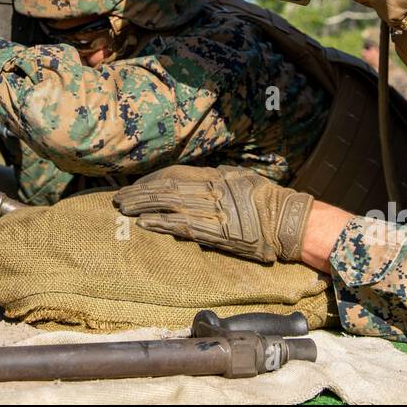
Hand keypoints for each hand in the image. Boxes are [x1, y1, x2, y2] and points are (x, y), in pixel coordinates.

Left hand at [113, 165, 313, 263]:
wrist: (287, 222)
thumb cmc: (268, 199)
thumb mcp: (242, 178)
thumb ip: (219, 177)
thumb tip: (198, 179)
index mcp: (216, 176)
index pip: (176, 174)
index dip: (153, 179)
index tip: (137, 184)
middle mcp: (211, 190)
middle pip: (167, 189)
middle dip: (141, 192)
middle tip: (120, 197)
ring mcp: (212, 211)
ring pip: (169, 206)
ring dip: (144, 207)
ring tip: (124, 209)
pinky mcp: (215, 232)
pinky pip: (182, 227)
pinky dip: (161, 225)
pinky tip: (145, 224)